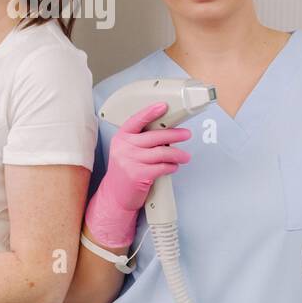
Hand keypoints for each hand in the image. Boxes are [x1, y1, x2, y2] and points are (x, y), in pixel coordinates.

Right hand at [84, 102, 191, 247]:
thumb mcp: (126, 151)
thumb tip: (166, 131)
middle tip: (186, 134)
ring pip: (162, 153)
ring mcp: (130, 161)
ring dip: (178, 154)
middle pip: (155, 136)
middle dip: (174, 134)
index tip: (163, 106)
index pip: (136, 120)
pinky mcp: (138, 175)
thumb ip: (141, 141)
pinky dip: (171, 167)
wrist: (115, 195)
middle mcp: (124, 147)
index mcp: (121, 138)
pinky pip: (161, 167)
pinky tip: (174, 167)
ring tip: (185, 156)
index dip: (150, 112)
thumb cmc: (125, 171)